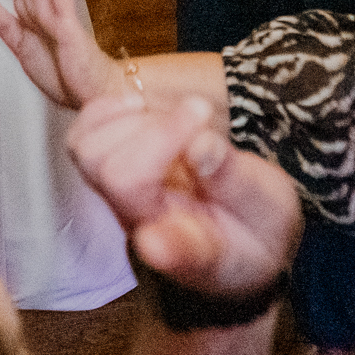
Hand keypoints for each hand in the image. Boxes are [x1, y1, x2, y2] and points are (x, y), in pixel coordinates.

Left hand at [69, 93, 300, 300]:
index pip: (170, 246)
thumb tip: (201, 145)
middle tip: (201, 114)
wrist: (229, 243)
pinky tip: (142, 107)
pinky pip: (83, 135)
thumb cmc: (251, 231)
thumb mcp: (271, 211)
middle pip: (115, 176)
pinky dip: (108, 110)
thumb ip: (238, 184)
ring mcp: (116, 199)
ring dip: (133, 119)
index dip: (167, 241)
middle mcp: (143, 224)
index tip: (185, 182)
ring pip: (89, 151)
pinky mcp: (105, 172)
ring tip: (176, 115)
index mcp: (191, 247)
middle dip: (158, 133)